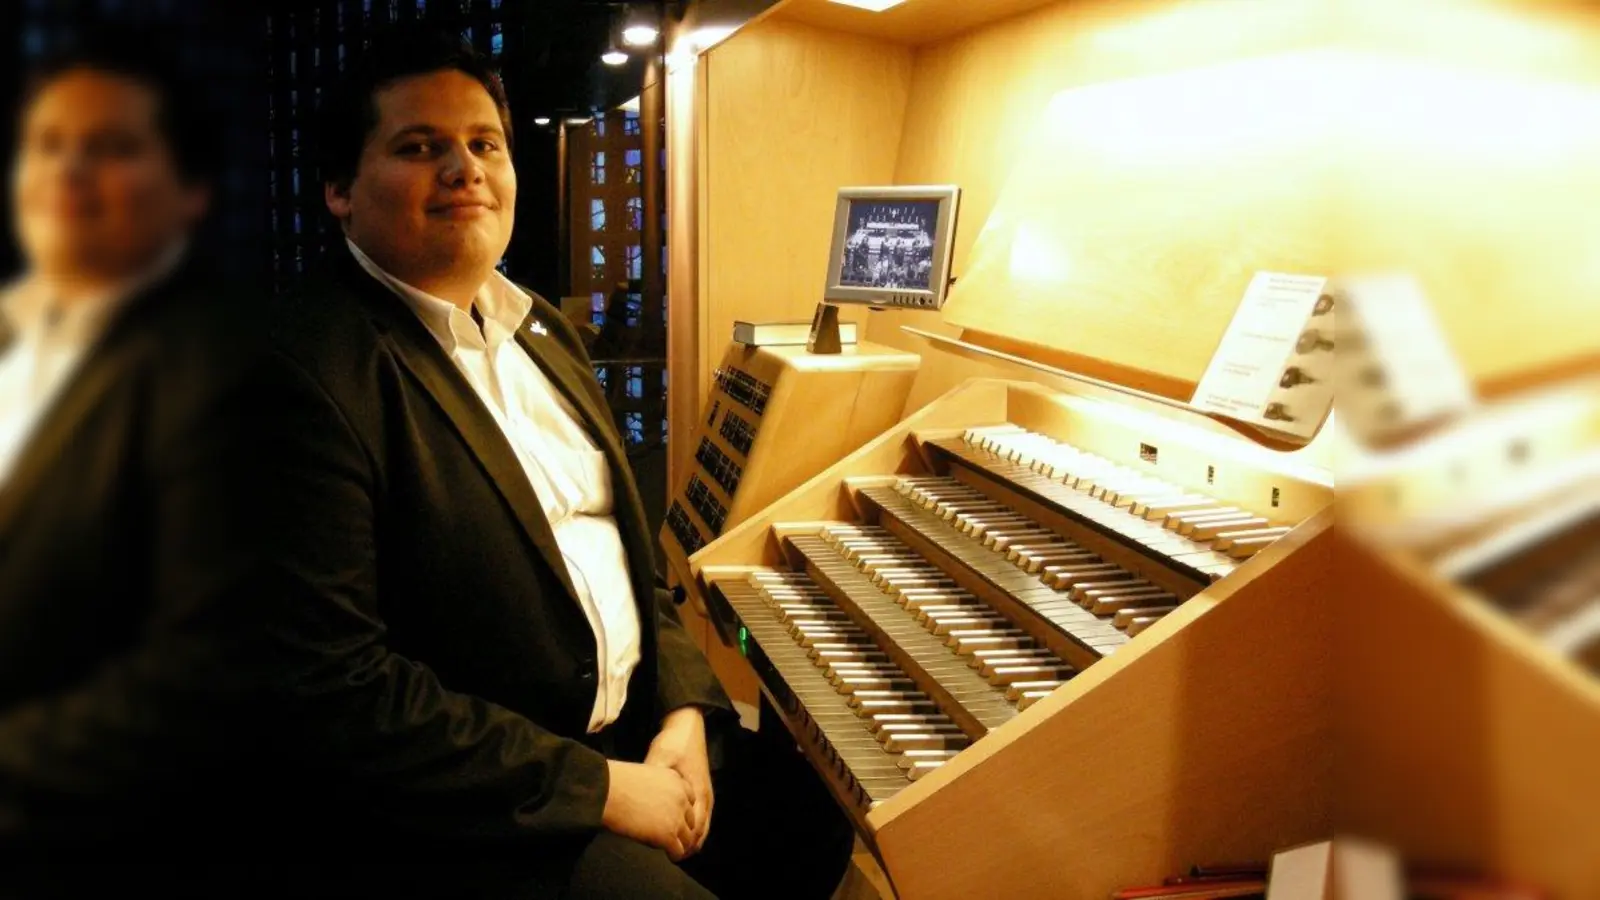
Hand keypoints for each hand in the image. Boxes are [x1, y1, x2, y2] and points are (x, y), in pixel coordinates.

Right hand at [602, 760, 696, 860]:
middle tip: (670, 836)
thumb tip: (651, 802)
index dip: (680, 810)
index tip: (670, 818)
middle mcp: (681, 797)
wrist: (606, 791)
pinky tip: (667, 855)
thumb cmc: (614, 781)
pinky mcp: (668, 835)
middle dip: (681, 828)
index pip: (689, 799)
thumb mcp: (644, 775)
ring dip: (679, 843)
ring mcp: (676, 817)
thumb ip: (655, 787)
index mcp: (675, 779)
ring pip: (687, 837)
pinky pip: (678, 851)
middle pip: (690, 819)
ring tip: (670, 849)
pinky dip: (674, 855)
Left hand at [645, 706, 712, 854]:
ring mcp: (706, 792)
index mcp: (696, 790)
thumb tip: (645, 798)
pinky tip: (684, 835)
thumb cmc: (673, 743)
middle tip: (673, 858)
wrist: (687, 727)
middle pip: (701, 830)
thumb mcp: (660, 758)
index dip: (683, 843)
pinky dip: (696, 829)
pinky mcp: (702, 789)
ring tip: (679, 853)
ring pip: (704, 825)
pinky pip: (703, 817)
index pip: (694, 827)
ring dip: (693, 839)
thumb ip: (655, 779)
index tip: (670, 854)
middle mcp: (705, 795)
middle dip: (688, 846)